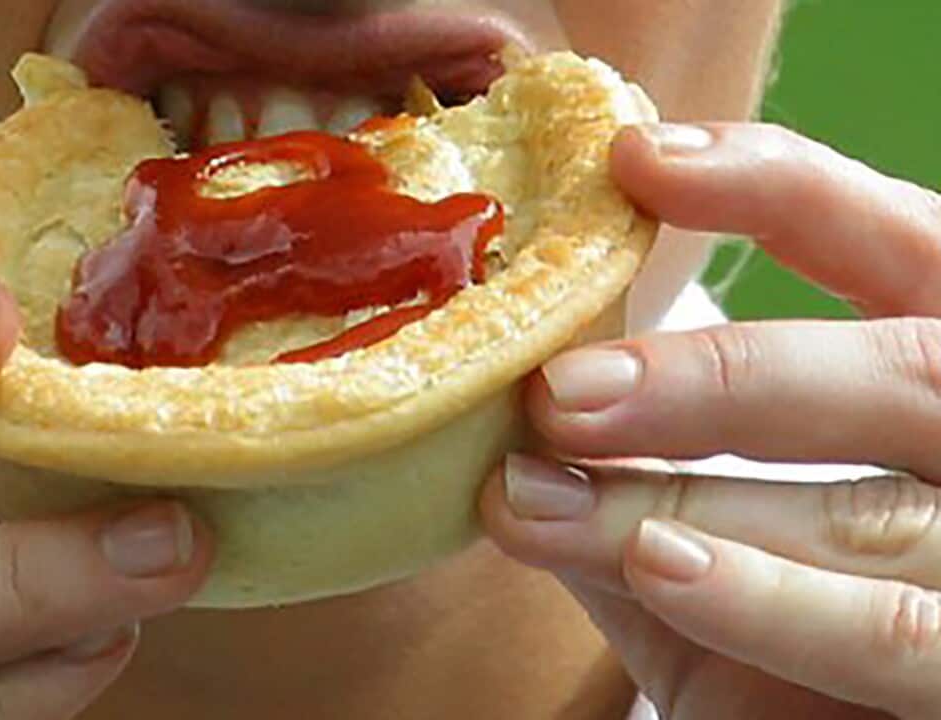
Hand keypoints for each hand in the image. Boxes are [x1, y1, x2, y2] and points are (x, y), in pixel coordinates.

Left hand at [481, 123, 940, 718]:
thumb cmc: (798, 661)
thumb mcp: (732, 559)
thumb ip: (649, 493)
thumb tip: (509, 436)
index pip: (902, 245)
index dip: (783, 190)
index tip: (637, 163)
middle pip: (902, 370)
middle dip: (718, 375)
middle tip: (555, 391)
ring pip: (869, 512)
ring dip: (686, 494)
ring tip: (539, 495)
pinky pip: (897, 635)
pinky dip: (771, 600)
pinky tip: (659, 564)